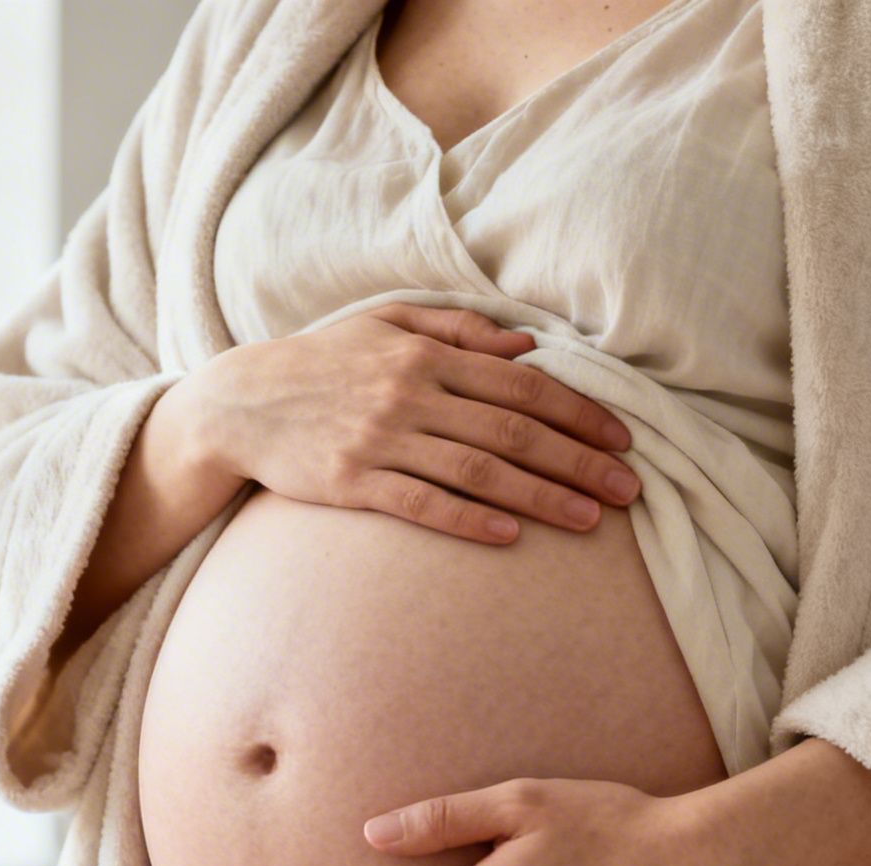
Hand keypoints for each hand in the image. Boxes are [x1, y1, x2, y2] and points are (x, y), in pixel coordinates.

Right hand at [189, 302, 641, 543]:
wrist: (240, 403)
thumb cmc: (323, 362)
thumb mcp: (386, 323)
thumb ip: (459, 329)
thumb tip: (529, 346)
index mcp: (426, 354)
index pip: (521, 384)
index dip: (578, 412)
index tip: (622, 439)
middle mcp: (409, 394)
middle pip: (512, 431)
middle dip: (579, 461)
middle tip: (630, 488)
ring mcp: (380, 440)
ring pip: (478, 471)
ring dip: (541, 497)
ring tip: (591, 519)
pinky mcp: (352, 483)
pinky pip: (420, 504)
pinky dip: (468, 520)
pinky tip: (510, 537)